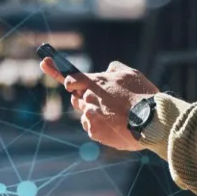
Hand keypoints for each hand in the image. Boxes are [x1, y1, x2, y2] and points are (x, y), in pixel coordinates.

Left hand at [39, 58, 159, 151]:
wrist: (151, 122)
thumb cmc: (143, 97)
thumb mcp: (131, 74)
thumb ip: (115, 69)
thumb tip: (107, 69)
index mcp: (96, 82)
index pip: (70, 76)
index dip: (55, 70)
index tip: (44, 63)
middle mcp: (88, 98)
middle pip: (77, 98)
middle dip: (86, 98)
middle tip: (105, 103)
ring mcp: (90, 115)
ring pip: (85, 113)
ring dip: (95, 113)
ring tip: (117, 116)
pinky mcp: (93, 132)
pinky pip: (91, 127)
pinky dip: (100, 127)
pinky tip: (116, 126)